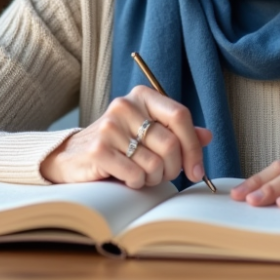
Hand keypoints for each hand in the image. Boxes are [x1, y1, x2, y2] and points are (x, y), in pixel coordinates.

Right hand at [40, 85, 212, 187]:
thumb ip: (178, 133)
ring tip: (142, 175)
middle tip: (165, 176)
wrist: (72, 156)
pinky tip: (128, 178)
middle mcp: (125, 106)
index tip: (197, 170)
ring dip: (154, 178)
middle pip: (170, 143)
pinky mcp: (98, 150)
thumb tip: (207, 136)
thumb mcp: (148, 133)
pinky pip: (135, 174)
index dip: (193, 146)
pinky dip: (137, 183)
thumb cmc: (118, 145)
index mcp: (142, 96)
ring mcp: (109, 127)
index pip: (180, 116)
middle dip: (173, 168)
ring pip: (154, 163)